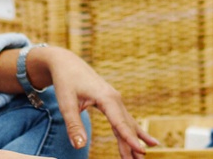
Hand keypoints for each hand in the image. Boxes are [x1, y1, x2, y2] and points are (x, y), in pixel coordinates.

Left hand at [40, 47, 158, 158]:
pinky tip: (146, 141)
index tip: (140, 151)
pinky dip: (132, 132)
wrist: (66, 63)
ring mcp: (115, 101)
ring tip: (142, 157)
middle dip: (133, 145)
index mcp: (107, 98)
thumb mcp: (66, 104)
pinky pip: (124, 120)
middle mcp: (115, 99)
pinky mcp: (112, 103)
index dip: (129, 139)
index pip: (120, 123)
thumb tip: (79, 146)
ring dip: (134, 141)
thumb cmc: (66, 81)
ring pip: (127, 124)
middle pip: (127, 126)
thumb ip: (74, 125)